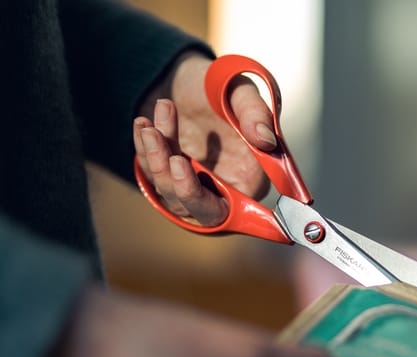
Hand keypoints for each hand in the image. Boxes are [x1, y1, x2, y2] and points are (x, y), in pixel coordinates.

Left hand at [134, 54, 274, 225]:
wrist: (189, 77)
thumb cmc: (221, 86)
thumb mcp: (239, 91)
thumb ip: (255, 114)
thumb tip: (265, 140)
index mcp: (252, 177)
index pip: (239, 209)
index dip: (210, 199)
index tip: (181, 164)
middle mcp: (227, 189)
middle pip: (200, 210)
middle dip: (177, 182)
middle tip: (165, 148)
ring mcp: (197, 187)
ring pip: (172, 194)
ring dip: (157, 159)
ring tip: (151, 124)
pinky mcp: (173, 181)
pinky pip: (155, 178)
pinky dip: (145, 152)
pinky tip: (143, 124)